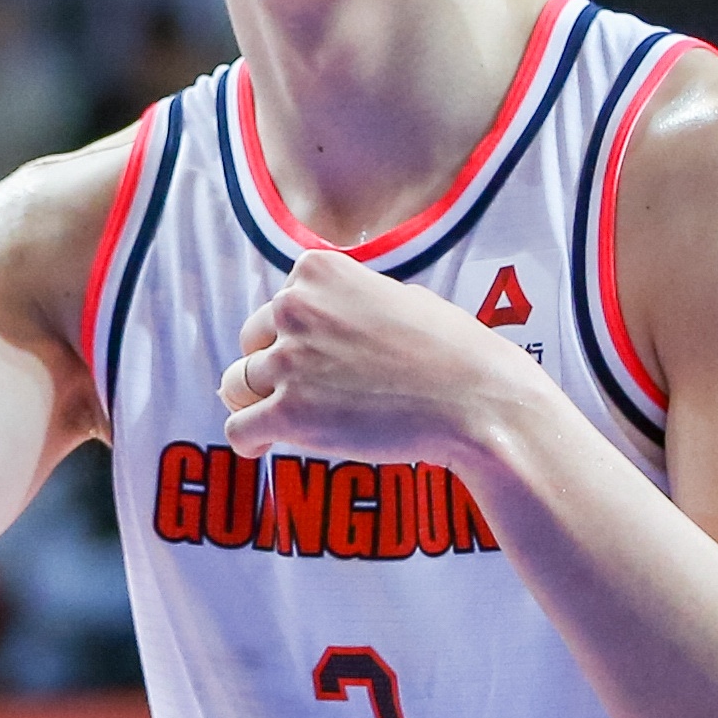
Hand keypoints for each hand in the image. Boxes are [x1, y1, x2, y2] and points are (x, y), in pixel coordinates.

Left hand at [217, 249, 543, 464]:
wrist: (479, 403)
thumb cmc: (451, 352)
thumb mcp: (397, 297)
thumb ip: (344, 303)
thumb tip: (300, 329)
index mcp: (317, 271)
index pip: (278, 309)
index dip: (300, 339)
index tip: (337, 361)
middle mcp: (293, 307)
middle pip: (253, 345)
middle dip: (279, 370)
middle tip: (327, 396)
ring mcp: (289, 360)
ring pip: (240, 386)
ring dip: (268, 405)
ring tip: (310, 422)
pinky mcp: (289, 413)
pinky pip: (238, 428)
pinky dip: (250, 440)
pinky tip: (268, 446)